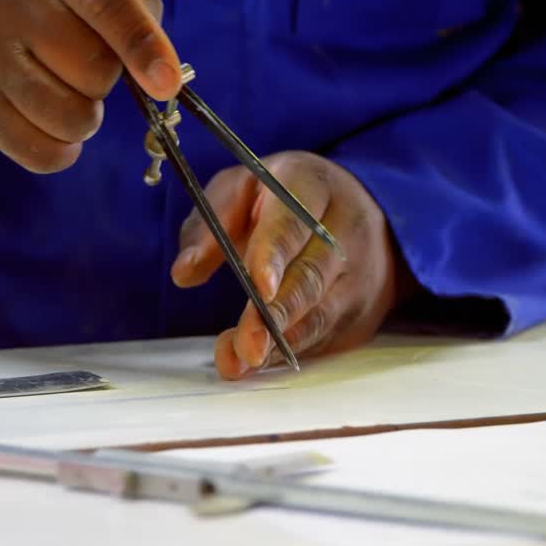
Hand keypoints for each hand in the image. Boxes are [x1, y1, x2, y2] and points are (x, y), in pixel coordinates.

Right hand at [0, 0, 180, 172]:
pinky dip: (61, 149)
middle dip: (106, 76)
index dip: (141, 44)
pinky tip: (51, 125)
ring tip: (64, 89)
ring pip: (68, 117)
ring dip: (85, 116)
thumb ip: (135, 3)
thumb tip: (161, 72)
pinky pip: (38, 153)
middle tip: (81, 61)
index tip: (166, 83)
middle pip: (92, 68)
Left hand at [171, 151, 413, 378]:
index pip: (294, 221)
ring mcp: (360, 272)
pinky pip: (326, 335)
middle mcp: (345, 228)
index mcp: (310, 185)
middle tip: (247, 344)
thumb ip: (210, 223)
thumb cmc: (286, 199)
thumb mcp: (243, 189)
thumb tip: (184, 272)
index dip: (276, 254)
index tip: (259, 286)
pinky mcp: (361, 309)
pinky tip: (262, 360)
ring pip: (321, 313)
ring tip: (242, 360)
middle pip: (310, 276)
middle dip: (276, 314)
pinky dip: (291, 351)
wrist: (357, 209)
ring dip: (280, 342)